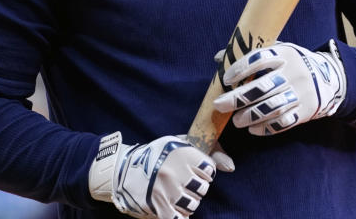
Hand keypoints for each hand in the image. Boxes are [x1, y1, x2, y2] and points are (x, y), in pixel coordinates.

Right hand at [89, 131, 233, 217]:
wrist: (124, 169)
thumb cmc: (158, 155)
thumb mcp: (181, 144)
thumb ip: (210, 152)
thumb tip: (231, 167)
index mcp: (182, 153)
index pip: (209, 170)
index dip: (203, 172)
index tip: (193, 170)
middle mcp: (175, 171)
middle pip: (202, 189)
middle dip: (195, 188)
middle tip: (183, 183)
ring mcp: (167, 190)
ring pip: (192, 205)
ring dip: (187, 202)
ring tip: (176, 194)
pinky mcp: (158, 206)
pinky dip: (179, 216)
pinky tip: (175, 209)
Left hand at [213, 40, 346, 135]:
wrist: (328, 79)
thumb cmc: (292, 64)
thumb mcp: (277, 52)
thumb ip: (250, 55)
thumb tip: (219, 58)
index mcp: (285, 54)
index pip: (259, 59)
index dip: (240, 69)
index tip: (226, 79)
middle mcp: (294, 73)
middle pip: (262, 87)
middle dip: (238, 98)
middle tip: (219, 105)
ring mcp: (300, 93)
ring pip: (271, 108)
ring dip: (250, 116)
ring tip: (236, 121)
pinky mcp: (305, 111)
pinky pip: (283, 123)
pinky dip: (266, 128)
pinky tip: (253, 129)